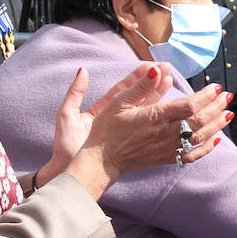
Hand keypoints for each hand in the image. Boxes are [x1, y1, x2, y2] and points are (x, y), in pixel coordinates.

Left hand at [39, 65, 169, 187]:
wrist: (71, 171)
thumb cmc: (65, 146)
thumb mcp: (67, 116)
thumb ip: (75, 93)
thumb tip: (83, 70)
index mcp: (101, 109)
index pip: (122, 89)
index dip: (136, 77)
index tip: (151, 66)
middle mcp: (114, 118)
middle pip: (137, 97)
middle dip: (153, 84)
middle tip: (168, 71)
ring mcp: (123, 131)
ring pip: (143, 111)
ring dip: (158, 98)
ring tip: (171, 84)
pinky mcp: (127, 143)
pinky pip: (144, 128)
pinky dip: (156, 120)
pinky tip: (169, 111)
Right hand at [65, 73, 231, 197]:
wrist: (102, 159)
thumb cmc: (108, 128)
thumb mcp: (120, 101)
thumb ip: (142, 85)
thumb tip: (158, 68)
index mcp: (155, 116)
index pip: (189, 105)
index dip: (205, 96)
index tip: (215, 86)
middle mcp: (165, 133)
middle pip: (199, 120)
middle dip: (216, 107)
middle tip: (227, 96)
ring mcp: (167, 148)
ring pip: (199, 137)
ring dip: (216, 124)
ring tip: (228, 113)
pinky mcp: (166, 159)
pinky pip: (191, 156)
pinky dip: (206, 148)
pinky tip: (215, 140)